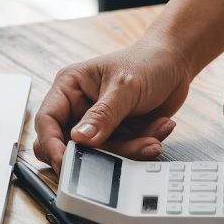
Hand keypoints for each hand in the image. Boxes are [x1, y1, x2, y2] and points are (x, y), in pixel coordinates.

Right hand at [34, 37, 192, 170]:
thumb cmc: (147, 62)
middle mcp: (79, 108)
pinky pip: (122, 155)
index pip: (47, 121)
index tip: (64, 162)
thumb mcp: (124, 87)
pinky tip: (156, 129)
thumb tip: (80, 139)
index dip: (51, 144)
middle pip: (70, 146)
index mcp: (70, 88)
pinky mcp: (117, 136)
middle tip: (118, 154)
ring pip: (99, 155)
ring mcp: (98, 125)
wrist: (175, 63)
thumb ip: (103, 116)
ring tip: (151, 137)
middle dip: (97, 153)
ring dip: (128, 151)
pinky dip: (141, 147)